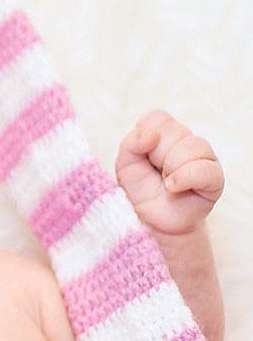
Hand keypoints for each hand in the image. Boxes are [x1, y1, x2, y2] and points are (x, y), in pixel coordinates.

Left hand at [115, 110, 223, 235]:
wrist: (152, 222)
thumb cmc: (140, 191)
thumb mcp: (125, 165)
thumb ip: (131, 144)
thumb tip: (150, 134)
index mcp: (165, 135)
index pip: (158, 118)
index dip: (146, 136)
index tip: (142, 156)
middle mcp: (187, 142)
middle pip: (173, 131)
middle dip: (156, 155)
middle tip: (156, 173)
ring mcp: (204, 159)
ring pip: (191, 146)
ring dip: (170, 168)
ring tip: (165, 184)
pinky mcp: (214, 179)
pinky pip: (204, 169)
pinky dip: (184, 178)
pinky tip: (172, 187)